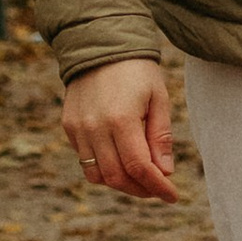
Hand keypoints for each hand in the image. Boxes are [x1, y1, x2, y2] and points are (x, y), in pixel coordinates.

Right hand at [63, 59, 178, 204]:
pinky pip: (84, 160)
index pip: (138, 167)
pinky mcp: (69, 126)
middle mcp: (95, 128)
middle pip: (116, 177)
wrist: (100, 44)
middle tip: (158, 189)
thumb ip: (160, 137)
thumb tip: (164, 172)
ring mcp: (78, 129)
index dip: (157, 186)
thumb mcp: (158, 99)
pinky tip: (120, 160)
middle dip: (140, 189)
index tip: (172, 196)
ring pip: (96, 175)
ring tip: (140, 178)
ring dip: (120, 183)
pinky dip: (103, 169)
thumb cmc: (137, 70)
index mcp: (121, 119)